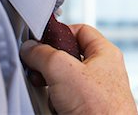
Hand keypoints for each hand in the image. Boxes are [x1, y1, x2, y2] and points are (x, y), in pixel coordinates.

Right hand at [20, 24, 136, 114]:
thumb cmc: (100, 106)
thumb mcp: (64, 70)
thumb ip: (44, 54)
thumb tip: (31, 48)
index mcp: (106, 52)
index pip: (81, 30)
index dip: (60, 33)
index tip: (41, 41)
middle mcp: (103, 69)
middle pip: (70, 56)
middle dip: (52, 64)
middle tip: (41, 70)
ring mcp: (96, 89)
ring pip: (66, 79)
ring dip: (53, 85)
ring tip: (53, 93)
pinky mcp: (88, 106)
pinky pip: (66, 98)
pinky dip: (57, 101)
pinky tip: (57, 106)